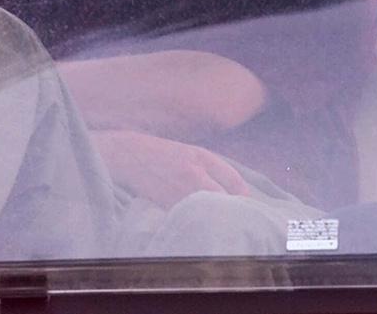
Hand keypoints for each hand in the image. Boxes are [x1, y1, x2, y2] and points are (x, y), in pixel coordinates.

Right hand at [92, 129, 248, 208]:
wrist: (131, 155)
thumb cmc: (164, 155)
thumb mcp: (192, 153)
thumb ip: (213, 169)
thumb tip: (237, 191)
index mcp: (202, 157)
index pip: (233, 179)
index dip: (242, 194)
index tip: (245, 202)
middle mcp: (193, 172)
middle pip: (222, 197)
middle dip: (230, 208)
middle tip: (235, 217)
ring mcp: (178, 188)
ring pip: (204, 209)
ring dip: (212, 216)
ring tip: (218, 222)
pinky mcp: (164, 203)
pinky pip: (185, 215)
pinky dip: (193, 220)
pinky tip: (196, 223)